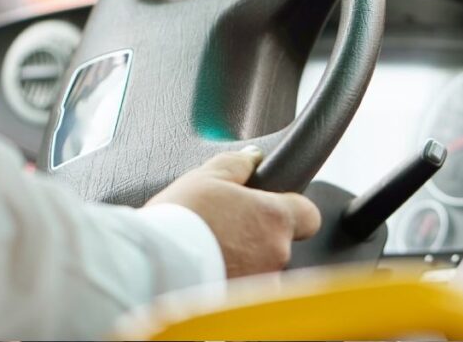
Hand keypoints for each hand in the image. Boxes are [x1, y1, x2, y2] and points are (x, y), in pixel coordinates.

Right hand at [146, 146, 321, 277]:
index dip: (292, 209)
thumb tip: (252, 157)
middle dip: (257, 236)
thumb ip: (237, 164)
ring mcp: (262, 284)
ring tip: (210, 251)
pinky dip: (230, 280)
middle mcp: (277, 254)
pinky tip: (206, 271)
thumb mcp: (208, 176)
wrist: (152, 265)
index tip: (271, 207)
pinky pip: (244, 290)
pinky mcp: (241, 304)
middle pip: (280, 243)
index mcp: (275, 218)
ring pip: (262, 269)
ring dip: (244, 260)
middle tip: (226, 228)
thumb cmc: (181, 220)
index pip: (309, 215)